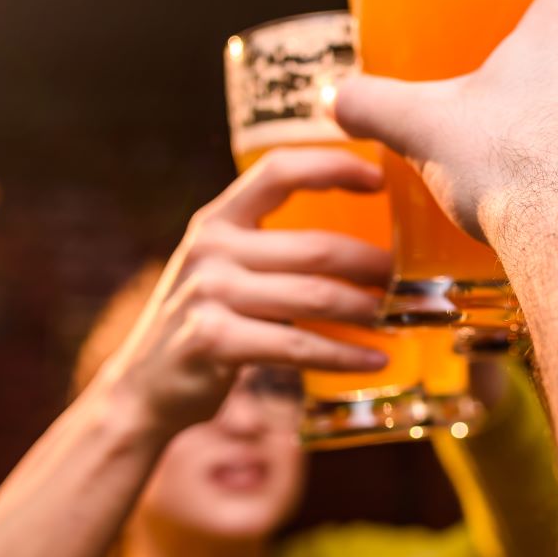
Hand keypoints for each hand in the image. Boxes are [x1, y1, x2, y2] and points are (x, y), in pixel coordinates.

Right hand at [91, 148, 391, 430]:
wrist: (144, 390)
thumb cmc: (208, 323)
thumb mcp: (225, 269)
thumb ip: (273, 249)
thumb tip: (366, 244)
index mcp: (217, 219)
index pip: (278, 170)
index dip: (332, 166)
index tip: (381, 176)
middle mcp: (210, 248)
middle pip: (314, 248)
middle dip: (373, 265)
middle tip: (413, 280)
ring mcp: (209, 294)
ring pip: (313, 297)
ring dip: (367, 311)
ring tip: (403, 319)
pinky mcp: (214, 341)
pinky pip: (296, 344)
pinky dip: (342, 354)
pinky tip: (377, 360)